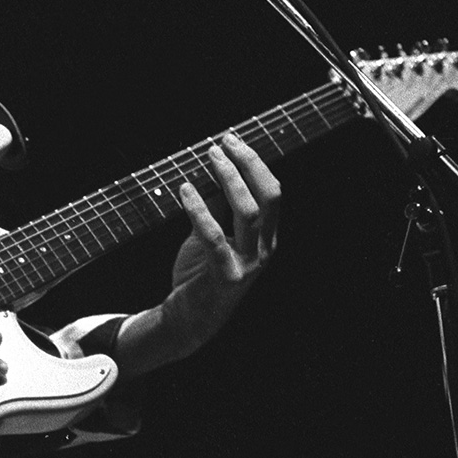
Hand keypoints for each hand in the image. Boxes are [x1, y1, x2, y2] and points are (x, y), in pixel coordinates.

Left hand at [161, 132, 279, 354]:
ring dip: (229, 180)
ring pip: (249, 213)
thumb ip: (218, 207)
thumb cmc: (201, 272)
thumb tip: (213, 169)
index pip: (272, 192)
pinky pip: (214, 237)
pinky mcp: (226, 276)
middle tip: (222, 143)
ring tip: (209, 157)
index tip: (232, 139)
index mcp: (266, 237)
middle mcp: (264, 249)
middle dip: (248, 164)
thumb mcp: (213, 233)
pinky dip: (199, 209)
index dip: (255, 163)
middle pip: (268, 197)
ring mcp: (248, 263)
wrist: (188, 318)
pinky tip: (184, 188)